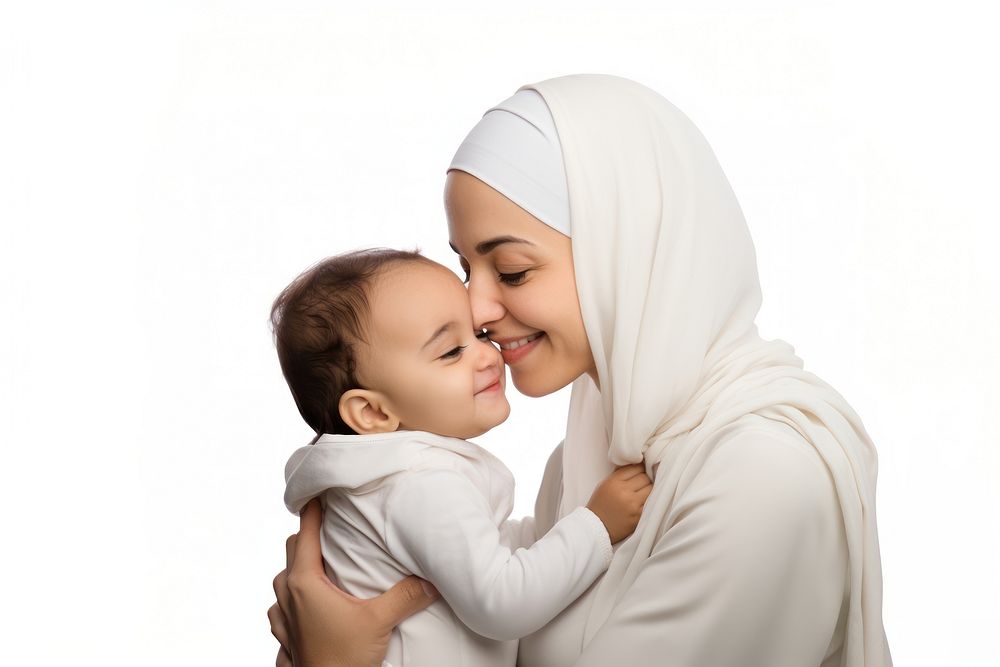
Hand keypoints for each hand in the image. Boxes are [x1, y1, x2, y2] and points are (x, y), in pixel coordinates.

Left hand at [268, 499, 439, 666]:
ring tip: (320, 565)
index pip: (304, 535)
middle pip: (292, 551)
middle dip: (308, 536)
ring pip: (283, 579)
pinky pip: (283, 606)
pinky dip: (294, 597)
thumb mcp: (379, 621)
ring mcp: (283, 617)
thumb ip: (405, 596)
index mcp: (305, 582)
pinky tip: (308, 603)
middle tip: (327, 526)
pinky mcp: (285, 636)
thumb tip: (430, 579)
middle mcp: (287, 595)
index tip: (315, 494)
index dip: (311, 512)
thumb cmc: (343, 659)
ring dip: (299, 567)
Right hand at [585, 463, 652, 542]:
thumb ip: (620, 474)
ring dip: (649, 489)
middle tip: (641, 483)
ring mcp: (633, 505)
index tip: (639, 471)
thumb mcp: (605, 484)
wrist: (596, 527)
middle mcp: (624, 492)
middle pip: (645, 477)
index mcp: (614, 482)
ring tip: (643, 492)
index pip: (636, 467)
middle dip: (645, 479)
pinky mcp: (639, 516)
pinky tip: (644, 501)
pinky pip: (651, 503)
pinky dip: (649, 501)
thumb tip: (637, 464)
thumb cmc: (600, 504)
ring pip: (651, 489)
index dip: (639, 468)